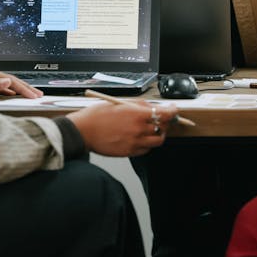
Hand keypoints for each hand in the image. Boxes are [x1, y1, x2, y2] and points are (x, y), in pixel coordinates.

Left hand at [0, 64, 42, 97]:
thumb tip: (8, 81)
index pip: (9, 80)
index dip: (22, 88)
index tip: (33, 96)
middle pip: (9, 80)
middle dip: (25, 87)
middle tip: (38, 94)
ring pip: (6, 84)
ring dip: (18, 89)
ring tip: (30, 94)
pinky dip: (8, 92)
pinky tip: (12, 94)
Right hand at [66, 101, 180, 157]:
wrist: (83, 131)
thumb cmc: (97, 115)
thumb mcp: (120, 103)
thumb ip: (140, 106)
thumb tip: (153, 107)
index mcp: (137, 115)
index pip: (165, 114)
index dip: (173, 111)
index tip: (173, 109)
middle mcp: (139, 130)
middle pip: (164, 127)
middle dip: (166, 121)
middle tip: (163, 118)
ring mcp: (135, 142)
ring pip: (158, 141)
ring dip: (159, 134)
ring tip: (152, 129)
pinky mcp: (129, 152)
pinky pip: (147, 149)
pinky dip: (148, 144)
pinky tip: (141, 137)